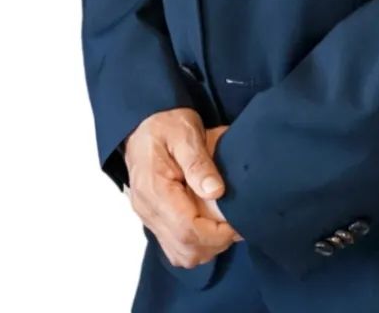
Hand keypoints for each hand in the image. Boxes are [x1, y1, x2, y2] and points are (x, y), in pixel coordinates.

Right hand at [123, 108, 243, 269]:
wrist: (142, 124)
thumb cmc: (165, 124)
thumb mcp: (185, 133)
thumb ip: (199, 162)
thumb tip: (216, 191)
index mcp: (154, 188)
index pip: (186, 229)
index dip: (216, 234)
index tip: (237, 223)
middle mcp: (147, 209)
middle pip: (183, 249)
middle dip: (215, 244)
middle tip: (236, 225)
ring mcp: (148, 216)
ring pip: (179, 254)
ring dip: (206, 248)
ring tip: (225, 226)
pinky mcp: (153, 218)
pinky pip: (174, 246)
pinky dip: (195, 244)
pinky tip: (210, 226)